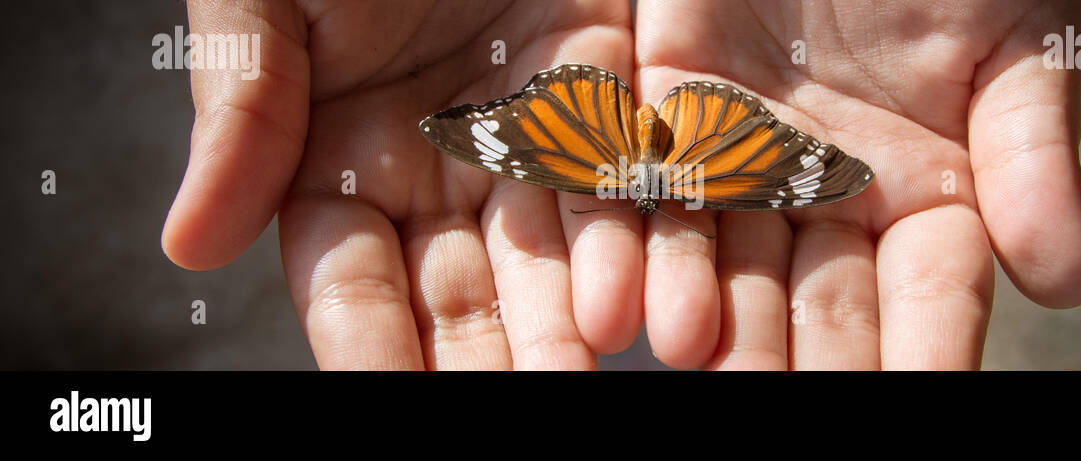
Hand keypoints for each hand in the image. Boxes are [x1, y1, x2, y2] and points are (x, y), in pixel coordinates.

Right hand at [163, 0, 639, 368]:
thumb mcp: (261, 0)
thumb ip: (240, 115)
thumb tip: (188, 248)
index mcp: (335, 165)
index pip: (352, 284)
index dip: (370, 349)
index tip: (390, 406)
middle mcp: (434, 171)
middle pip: (465, 291)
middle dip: (492, 356)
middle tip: (525, 409)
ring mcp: (523, 136)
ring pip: (554, 249)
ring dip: (576, 310)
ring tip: (591, 365)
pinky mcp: (599, 89)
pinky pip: (625, 171)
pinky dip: (641, 227)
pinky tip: (655, 284)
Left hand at [633, 0, 1080, 368]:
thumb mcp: (1018, 37)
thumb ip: (1032, 155)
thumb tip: (1071, 284)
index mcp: (930, 187)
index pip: (933, 290)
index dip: (928, 351)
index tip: (923, 403)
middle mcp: (834, 191)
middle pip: (819, 298)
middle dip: (807, 361)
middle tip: (787, 415)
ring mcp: (749, 155)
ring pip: (726, 258)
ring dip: (714, 316)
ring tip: (703, 363)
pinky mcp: (674, 108)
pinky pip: (652, 185)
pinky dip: (642, 240)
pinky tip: (638, 300)